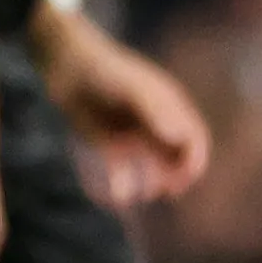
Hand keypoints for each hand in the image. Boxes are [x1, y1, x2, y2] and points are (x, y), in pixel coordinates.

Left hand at [42, 11, 212, 207]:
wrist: (66, 67)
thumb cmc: (105, 71)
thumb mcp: (132, 89)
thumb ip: (155, 111)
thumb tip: (179, 137)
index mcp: (169, 107)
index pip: (193, 138)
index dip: (195, 158)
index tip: (187, 175)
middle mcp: (155, 123)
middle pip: (177, 156)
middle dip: (178, 175)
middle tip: (171, 190)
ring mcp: (133, 134)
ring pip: (152, 166)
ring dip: (154, 182)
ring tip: (148, 193)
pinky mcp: (110, 144)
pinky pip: (123, 169)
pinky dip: (124, 183)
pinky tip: (119, 195)